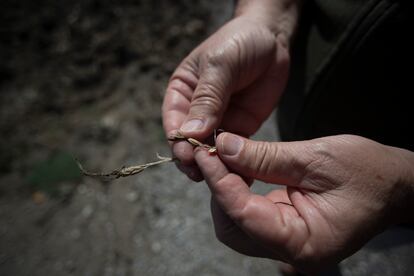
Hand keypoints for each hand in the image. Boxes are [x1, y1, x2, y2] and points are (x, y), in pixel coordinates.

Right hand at [162, 14, 290, 180]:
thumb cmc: (239, 43)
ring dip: (214, 164)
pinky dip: (234, 163)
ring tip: (220, 178)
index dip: (178, 140)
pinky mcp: (240, 128)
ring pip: (210, 149)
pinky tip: (238, 174)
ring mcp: (219, 121)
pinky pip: (233, 150)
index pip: (174, 121)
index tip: (186, 155)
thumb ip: (207, 98)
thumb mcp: (219, 65)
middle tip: (202, 172)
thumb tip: (190, 133)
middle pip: (190, 141)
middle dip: (194, 157)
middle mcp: (196, 110)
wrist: (272, 38)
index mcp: (182, 93)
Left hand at [194, 133, 413, 273]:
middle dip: (218, 190)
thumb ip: (264, 157)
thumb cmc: (367, 172)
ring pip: (237, 224)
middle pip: (232, 228)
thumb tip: (223, 146)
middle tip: (213, 153)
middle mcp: (292, 252)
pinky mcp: (287, 231)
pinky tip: (239, 168)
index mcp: (304, 242)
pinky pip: (251, 215)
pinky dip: (240, 192)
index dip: (218, 180)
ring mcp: (289, 244)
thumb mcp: (315, 158)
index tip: (203, 151)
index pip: (243, 214)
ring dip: (226, 191)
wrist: (394, 185)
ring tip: (225, 157)